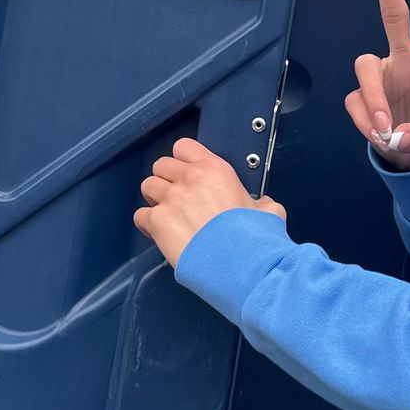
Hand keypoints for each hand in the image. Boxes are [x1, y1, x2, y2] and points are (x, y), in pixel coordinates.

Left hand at [136, 136, 285, 268]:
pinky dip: (147, 224)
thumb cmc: (251, 238)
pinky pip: (141, 215)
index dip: (182, 160)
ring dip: (155, 199)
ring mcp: (171, 199)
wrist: (238, 262)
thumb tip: (264, 206)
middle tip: (176, 196)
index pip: (184, 147)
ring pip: (148, 186)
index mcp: (215, 170)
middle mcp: (189, 179)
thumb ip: (261, 203)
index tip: (186, 172)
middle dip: (166, 179)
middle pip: (161, 165)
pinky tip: (159, 233)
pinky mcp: (158, 221)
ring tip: (167, 214)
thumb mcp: (269, 211)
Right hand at [346, 0, 409, 171]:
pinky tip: (382, 137)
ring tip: (386, 129)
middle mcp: (406, 61)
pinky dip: (366, 122)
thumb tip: (396, 136)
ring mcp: (383, 76)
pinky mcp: (363, 96)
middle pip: (393, 15)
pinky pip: (356, 103)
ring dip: (373, 97)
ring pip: (365, 66)